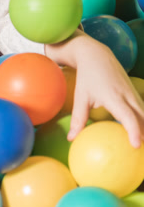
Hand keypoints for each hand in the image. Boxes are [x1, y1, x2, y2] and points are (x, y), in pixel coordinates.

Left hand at [47, 30, 143, 146]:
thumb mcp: (80, 97)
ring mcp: (134, 94)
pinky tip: (141, 134)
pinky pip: (143, 111)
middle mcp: (129, 97)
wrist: (96, 55)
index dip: (135, 132)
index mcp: (115, 97)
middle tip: (141, 151)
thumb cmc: (87, 77)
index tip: (136, 145)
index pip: (130, 117)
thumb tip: (71, 139)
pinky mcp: (136, 94)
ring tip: (142, 145)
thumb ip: (78, 119)